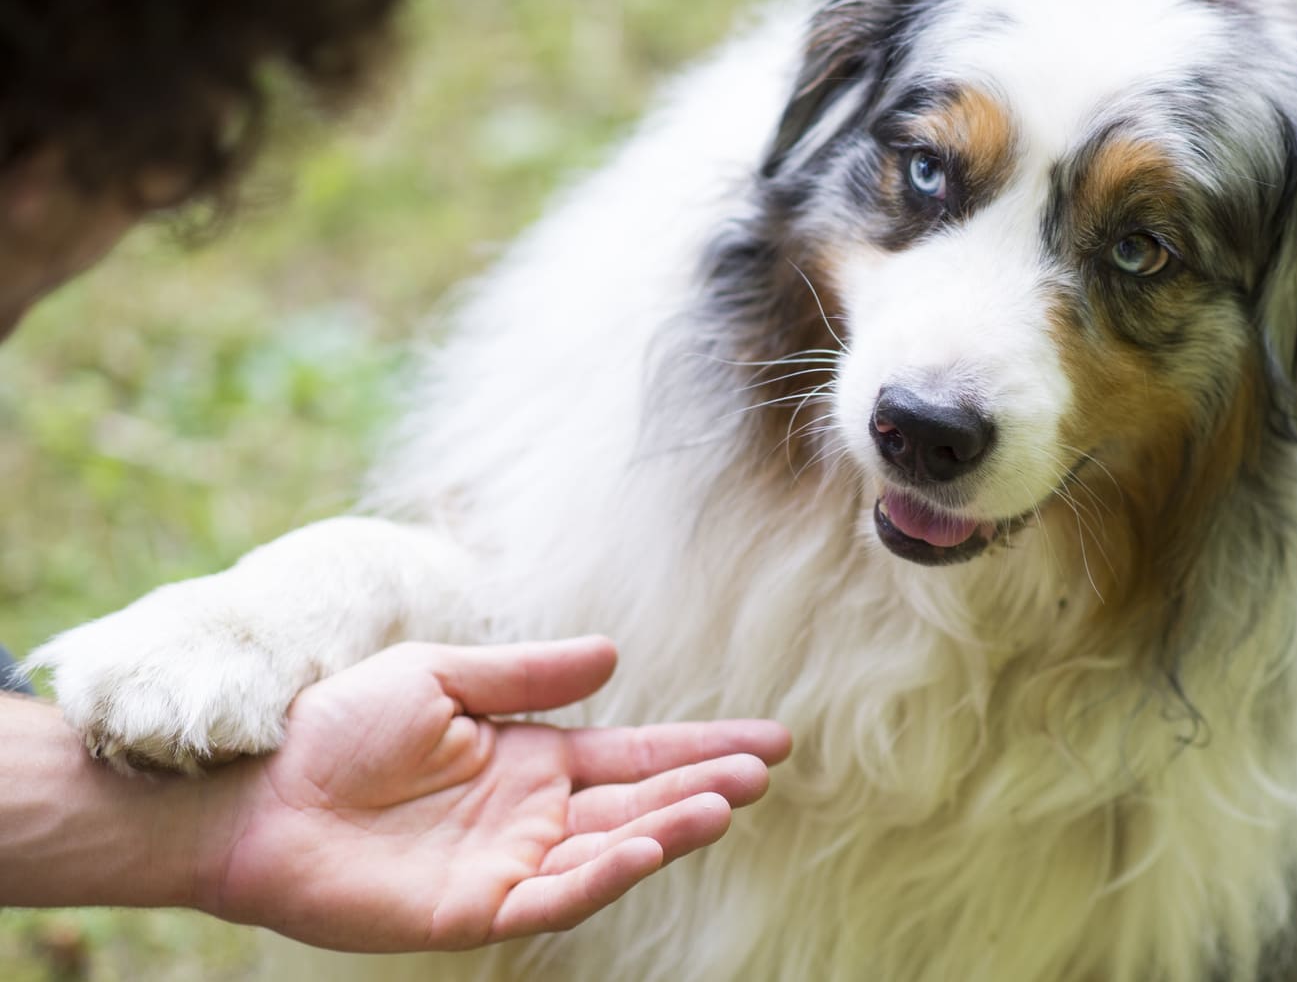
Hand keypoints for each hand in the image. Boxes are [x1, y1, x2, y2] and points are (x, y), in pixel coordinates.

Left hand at [192, 638, 789, 951]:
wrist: (255, 788)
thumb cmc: (336, 728)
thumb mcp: (439, 678)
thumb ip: (525, 675)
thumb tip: (613, 658)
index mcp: (533, 760)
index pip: (637, 757)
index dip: (701, 748)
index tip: (771, 740)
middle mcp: (534, 817)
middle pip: (638, 805)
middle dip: (702, 788)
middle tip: (761, 772)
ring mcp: (509, 866)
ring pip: (611, 853)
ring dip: (669, 831)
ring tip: (723, 803)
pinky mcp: (474, 910)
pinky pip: (554, 897)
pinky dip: (604, 876)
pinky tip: (644, 846)